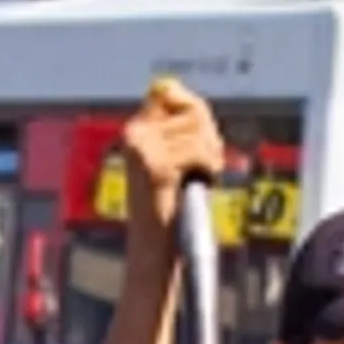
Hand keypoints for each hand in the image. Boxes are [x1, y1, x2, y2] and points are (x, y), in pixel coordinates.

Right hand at [116, 78, 228, 255]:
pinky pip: (197, 152)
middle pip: (192, 108)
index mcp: (135, 130)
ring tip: (199, 179)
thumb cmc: (168, 212)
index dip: (196, 113)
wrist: (153, 252)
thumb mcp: (173, 162)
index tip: (201, 142)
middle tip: (206, 166)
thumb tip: (190, 101)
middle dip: (210, 137)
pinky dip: (207, 170)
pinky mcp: (156, 168)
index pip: (171, 92)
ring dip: (209, 157)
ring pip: (198, 131)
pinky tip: (198, 186)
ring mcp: (142, 150)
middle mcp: (133, 135)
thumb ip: (181, 130)